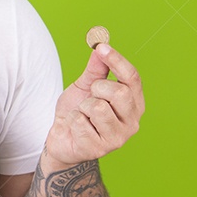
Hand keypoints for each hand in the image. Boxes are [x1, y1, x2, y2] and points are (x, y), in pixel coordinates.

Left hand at [44, 44, 143, 167]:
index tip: (101, 47)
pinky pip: (80, 122)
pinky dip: (72, 120)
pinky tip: (76, 129)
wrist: (61, 138)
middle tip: (89, 97)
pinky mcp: (99, 149)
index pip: (133, 78)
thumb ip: (96, 69)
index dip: (117, 60)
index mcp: (134, 103)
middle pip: (120, 92)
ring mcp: (117, 138)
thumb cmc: (78, 111)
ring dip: (82, 107)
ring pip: (98, 108)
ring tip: (83, 115)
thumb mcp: (86, 86)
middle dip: (97, 88)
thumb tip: (100, 47)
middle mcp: (132, 122)